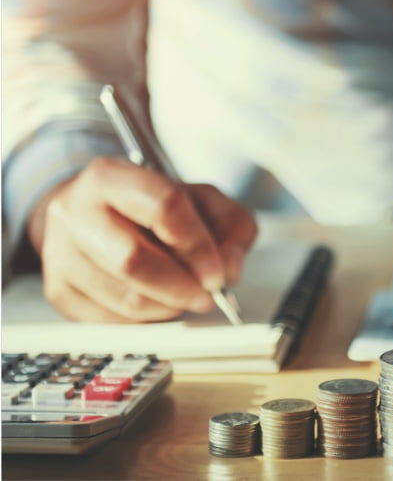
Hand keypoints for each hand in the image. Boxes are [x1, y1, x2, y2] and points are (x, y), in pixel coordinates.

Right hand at [27, 157, 257, 322]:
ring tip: (185, 296)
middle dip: (181, 285)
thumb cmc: (153, 207)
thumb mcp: (203, 201)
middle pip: (134, 258)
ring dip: (167, 306)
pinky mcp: (58, 289)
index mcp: (112, 176)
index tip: (218, 273)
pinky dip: (146, 319)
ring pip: (123, 296)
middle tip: (206, 295)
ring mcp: (60, 252)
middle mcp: (76, 210)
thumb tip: (230, 269)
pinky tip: (159, 302)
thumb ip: (231, 226)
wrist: (96, 214)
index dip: (197, 246)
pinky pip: (110, 319)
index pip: (163, 207)